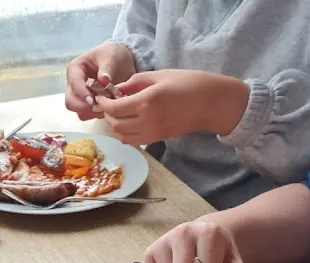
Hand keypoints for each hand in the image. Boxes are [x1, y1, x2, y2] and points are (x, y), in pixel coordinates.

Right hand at [65, 42, 135, 120]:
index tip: (94, 99)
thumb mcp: (111, 56)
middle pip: (70, 102)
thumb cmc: (113, 55)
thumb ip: (107, 68)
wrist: (122, 62)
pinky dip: (98, 114)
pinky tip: (108, 106)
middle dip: (84, 107)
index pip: (74, 84)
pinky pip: (89, 115)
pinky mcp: (87, 106)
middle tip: (101, 105)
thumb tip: (103, 80)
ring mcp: (79, 97)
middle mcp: (73, 85)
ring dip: (93, 111)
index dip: (82, 93)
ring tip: (107, 104)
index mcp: (75, 69)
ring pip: (79, 111)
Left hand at [94, 70, 249, 145]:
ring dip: (115, 125)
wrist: (209, 103)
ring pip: (122, 135)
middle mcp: (147, 120)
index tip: (100, 96)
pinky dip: (125, 133)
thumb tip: (117, 89)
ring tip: (118, 112)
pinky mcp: (156, 139)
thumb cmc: (187, 83)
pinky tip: (128, 121)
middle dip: (108, 114)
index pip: (115, 108)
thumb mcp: (159, 75)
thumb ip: (135, 82)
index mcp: (147, 101)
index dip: (104, 103)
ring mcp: (152, 132)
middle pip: (116, 124)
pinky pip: (133, 140)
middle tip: (108, 103)